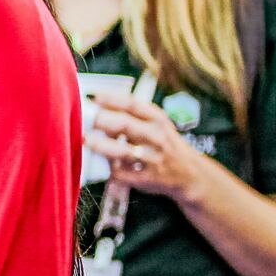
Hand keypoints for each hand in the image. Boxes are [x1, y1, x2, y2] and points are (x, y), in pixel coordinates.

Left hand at [86, 93, 203, 203]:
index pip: (133, 105)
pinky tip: (98, 164)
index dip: (113, 99)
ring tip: (86, 139)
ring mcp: (153, 159)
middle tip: (85, 117)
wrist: (190, 174)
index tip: (94, 96)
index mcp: (157, 120)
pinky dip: (109, 168)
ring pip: (124, 151)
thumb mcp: (157, 125)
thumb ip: (132, 117)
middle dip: (104, 120)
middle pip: (127, 125)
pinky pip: (123, 173)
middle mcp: (156, 137)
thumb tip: (97, 110)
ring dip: (103, 145)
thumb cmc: (164, 144)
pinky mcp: (147, 179)